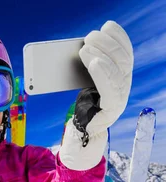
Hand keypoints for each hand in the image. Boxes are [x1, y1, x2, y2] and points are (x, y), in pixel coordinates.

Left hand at [77, 20, 132, 135]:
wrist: (83, 129)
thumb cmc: (85, 103)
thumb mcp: (87, 80)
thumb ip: (90, 65)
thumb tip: (81, 48)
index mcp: (122, 75)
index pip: (126, 52)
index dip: (119, 37)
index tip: (107, 26)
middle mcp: (125, 84)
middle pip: (122, 59)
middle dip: (106, 44)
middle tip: (89, 36)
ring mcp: (121, 96)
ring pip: (117, 71)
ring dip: (101, 56)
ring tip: (85, 48)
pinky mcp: (112, 108)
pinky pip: (109, 87)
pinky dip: (102, 73)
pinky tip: (94, 63)